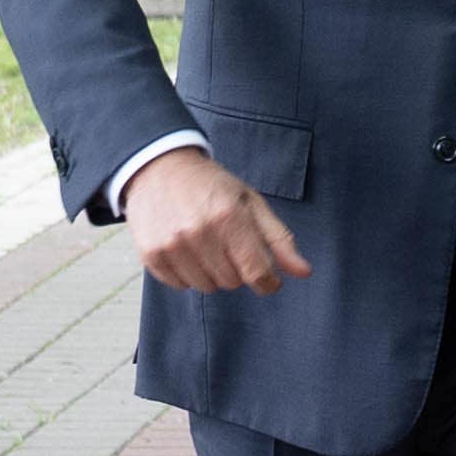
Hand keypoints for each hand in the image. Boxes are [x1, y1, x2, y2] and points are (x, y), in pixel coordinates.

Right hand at [124, 146, 311, 294]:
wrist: (159, 168)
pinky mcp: (151, 254)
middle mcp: (198, 232)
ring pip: (207, 286)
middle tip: (228, 244)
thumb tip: (305, 273)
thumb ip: (280, 239)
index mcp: (229, 217)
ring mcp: (171, 244)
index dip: (268, 281)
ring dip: (212, 273)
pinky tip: (186, 248)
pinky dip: (188, 273)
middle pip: (233, 282)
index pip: (257, 273)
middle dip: (238, 269)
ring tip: (206, 244)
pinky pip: (180, 285)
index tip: (268, 278)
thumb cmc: (212, 186)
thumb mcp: (251, 204)